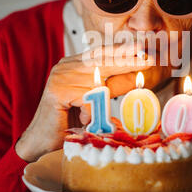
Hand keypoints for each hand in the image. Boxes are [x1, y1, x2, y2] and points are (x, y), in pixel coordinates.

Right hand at [15, 43, 153, 161]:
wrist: (43, 142)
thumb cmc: (69, 124)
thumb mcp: (94, 101)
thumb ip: (108, 87)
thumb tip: (135, 78)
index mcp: (74, 64)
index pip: (102, 53)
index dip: (122, 51)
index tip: (141, 49)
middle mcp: (66, 66)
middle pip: (102, 60)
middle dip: (126, 60)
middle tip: (147, 59)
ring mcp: (59, 77)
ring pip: (96, 82)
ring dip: (101, 100)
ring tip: (90, 115)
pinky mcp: (56, 92)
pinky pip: (87, 98)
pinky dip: (90, 112)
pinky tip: (81, 120)